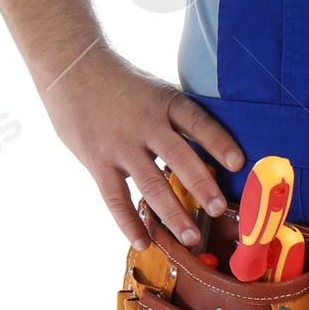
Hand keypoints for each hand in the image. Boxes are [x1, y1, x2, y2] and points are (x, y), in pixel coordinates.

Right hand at [40, 43, 244, 247]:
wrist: (70, 67)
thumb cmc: (119, 82)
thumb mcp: (154, 90)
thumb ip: (175, 118)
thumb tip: (208, 148)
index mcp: (164, 102)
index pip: (197, 122)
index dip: (218, 142)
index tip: (238, 163)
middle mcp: (145, 124)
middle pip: (179, 157)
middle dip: (201, 185)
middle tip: (218, 209)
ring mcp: (120, 145)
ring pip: (151, 184)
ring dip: (173, 213)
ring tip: (190, 237)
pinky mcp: (97, 162)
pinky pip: (115, 198)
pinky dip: (129, 223)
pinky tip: (143, 242)